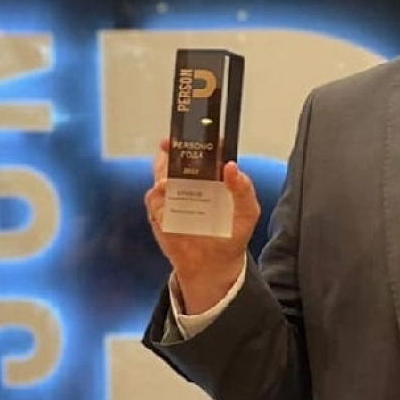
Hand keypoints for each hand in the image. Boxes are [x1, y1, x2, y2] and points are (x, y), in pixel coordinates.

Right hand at [144, 138, 260, 312]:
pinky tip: (163, 195)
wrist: (214, 267)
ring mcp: (174, 198)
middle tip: (170, 144)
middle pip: (178, 158)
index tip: (201, 133)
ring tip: (168, 178)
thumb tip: (231, 167)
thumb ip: (244, 190)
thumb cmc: (231, 236)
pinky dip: (156, 197)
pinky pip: (153, 200)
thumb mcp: (246, 213)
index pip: (205, 153)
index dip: (202, 141)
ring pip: (161, 174)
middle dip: (172, 148)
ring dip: (161, 171)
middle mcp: (191, 184)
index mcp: (213, 179)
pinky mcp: (161, 215)